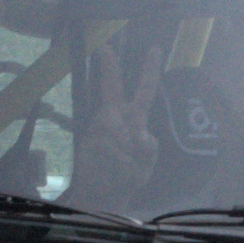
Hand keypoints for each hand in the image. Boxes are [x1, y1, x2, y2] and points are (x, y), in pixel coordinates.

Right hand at [74, 29, 158, 195]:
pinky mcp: (88, 139)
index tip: (155, 49)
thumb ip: (148, 148)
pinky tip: (120, 161)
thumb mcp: (147, 162)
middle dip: (108, 67)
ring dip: (119, 135)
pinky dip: (113, 151)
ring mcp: (99, 126)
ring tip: (127, 156)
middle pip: (112, 86)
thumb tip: (140, 135)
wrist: (107, 194)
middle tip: (104, 48)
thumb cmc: (130, 174)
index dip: (149, 70)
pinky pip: (101, 138)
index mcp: (135, 117)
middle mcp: (116, 116)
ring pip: (108, 117)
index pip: (144, 90)